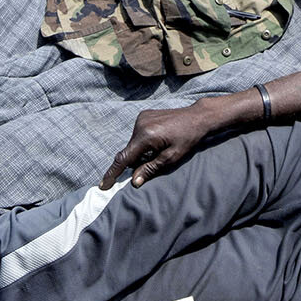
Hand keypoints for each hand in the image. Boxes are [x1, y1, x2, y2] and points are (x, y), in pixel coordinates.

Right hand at [101, 100, 231, 188]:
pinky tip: (158, 141)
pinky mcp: (144, 115)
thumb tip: (134, 182)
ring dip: (140, 152)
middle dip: (134, 162)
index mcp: (146, 136)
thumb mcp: (171, 158)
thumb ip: (150, 169)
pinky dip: (143, 143)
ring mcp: (141, 118)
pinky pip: (138, 135)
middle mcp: (140, 125)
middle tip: (151, 164)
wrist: (197, 117)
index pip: (124, 158)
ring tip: (160, 150)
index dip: (113, 173)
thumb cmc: (188, 139)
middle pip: (129, 151)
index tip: (103, 185)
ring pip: (133, 144)